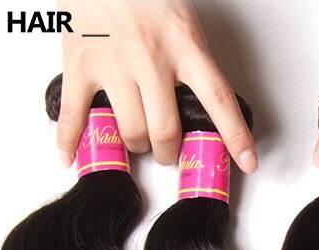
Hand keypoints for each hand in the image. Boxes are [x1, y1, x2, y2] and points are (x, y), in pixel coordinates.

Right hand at [56, 0, 256, 171]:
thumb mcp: (180, 19)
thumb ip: (189, 58)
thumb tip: (200, 98)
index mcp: (184, 45)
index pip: (217, 98)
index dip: (235, 135)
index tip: (248, 161)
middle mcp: (151, 58)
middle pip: (166, 131)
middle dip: (168, 151)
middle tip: (166, 149)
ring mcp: (114, 64)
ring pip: (130, 131)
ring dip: (135, 146)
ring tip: (136, 139)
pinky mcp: (80, 65)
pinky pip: (76, 114)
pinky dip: (71, 140)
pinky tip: (72, 155)